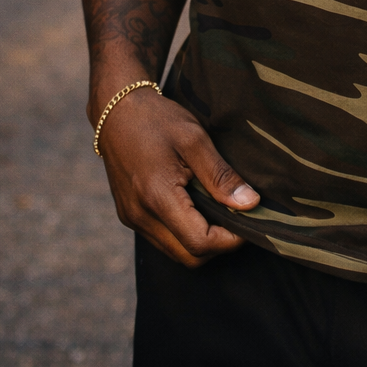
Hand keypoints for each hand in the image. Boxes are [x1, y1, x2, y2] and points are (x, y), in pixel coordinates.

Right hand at [96, 86, 259, 266]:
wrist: (116, 110)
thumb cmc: (157, 119)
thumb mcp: (194, 139)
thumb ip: (221, 175)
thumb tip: (250, 203)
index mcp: (157, 197)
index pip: (200, 242)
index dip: (230, 239)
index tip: (249, 218)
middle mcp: (140, 216)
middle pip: (189, 257)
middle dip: (218, 245)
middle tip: (237, 216)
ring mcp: (132, 218)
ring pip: (175, 252)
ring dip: (201, 240)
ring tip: (218, 209)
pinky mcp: (129, 215)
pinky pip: (162, 239)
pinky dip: (183, 232)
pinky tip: (196, 206)